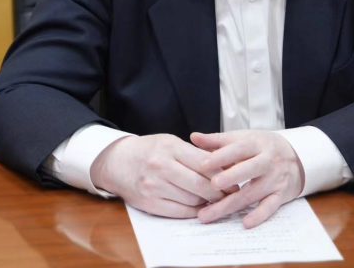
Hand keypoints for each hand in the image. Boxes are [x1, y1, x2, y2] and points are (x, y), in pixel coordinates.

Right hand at [90, 133, 238, 217]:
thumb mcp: (171, 142)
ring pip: (191, 199)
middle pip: (199, 184)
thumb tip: (224, 164)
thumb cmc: (149, 150)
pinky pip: (178, 211)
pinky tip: (200, 207)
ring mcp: (154, 186)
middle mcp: (162, 166)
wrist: (118, 162)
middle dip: (219, 192)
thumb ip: (194, 152)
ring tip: (218, 200)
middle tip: (232, 194)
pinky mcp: (149, 203)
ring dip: (207, 202)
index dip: (223, 173)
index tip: (235, 179)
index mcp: (170, 147)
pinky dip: (193, 211)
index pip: (204, 162)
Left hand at [191, 130, 304, 228]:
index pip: (238, 148)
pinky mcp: (281, 195)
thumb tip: (194, 137)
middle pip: (249, 169)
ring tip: (208, 214)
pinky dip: (259, 215)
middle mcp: (267, 160)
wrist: (296, 156)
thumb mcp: (243, 138)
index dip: (221, 156)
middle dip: (231, 177)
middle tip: (211, 185)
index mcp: (256, 143)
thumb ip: (218, 140)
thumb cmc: (262, 147)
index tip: (202, 165)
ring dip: (231, 204)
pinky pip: (270, 207)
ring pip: (253, 192)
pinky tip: (245, 223)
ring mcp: (274, 178)